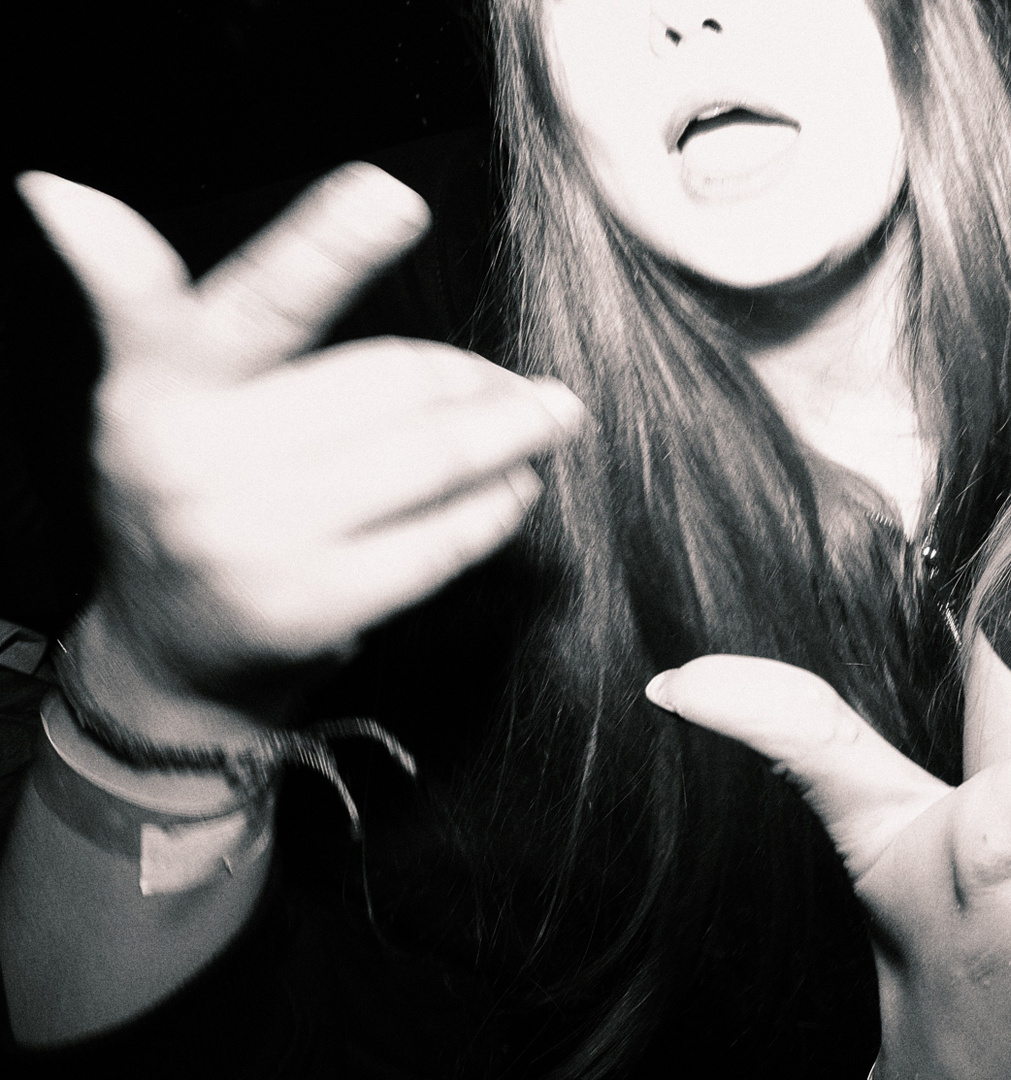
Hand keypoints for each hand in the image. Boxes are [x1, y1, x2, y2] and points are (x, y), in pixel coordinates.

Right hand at [17, 166, 585, 737]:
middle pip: (388, 383)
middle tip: (515, 382)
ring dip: (509, 433)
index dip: (323, 246)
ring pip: (430, 458)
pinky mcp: (313, 606)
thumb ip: (217, 303)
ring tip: (546, 418)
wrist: (171, 653)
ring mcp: (256, 539)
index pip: (252, 303)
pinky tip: (516, 486)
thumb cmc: (193, 488)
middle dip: (468, 377)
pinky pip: (442, 540)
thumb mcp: (166, 391)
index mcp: (164, 384)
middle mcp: (200, 459)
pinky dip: (496, 504)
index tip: (390, 195)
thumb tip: (246, 195)